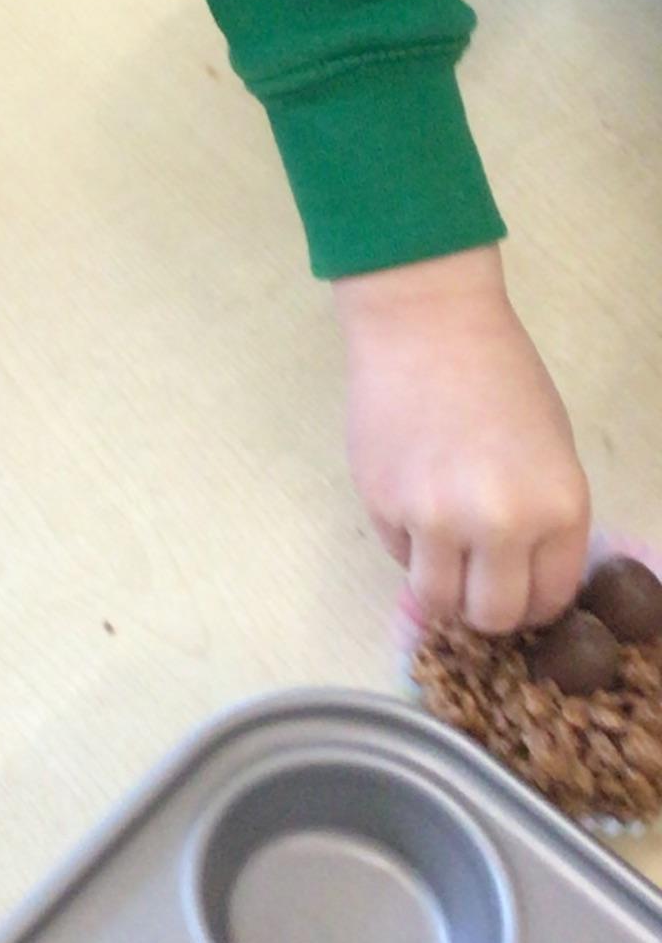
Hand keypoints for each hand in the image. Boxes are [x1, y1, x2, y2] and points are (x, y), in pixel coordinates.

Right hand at [337, 245, 590, 631]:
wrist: (427, 326)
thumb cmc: (501, 376)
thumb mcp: (551, 451)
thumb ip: (543, 519)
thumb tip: (520, 575)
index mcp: (558, 508)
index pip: (548, 600)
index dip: (532, 603)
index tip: (518, 590)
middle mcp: (500, 524)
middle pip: (492, 616)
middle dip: (486, 607)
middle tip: (477, 583)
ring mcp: (435, 519)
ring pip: (437, 602)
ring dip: (442, 588)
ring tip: (441, 555)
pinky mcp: (382, 506)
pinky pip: (398, 555)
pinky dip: (407, 541)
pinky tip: (412, 496)